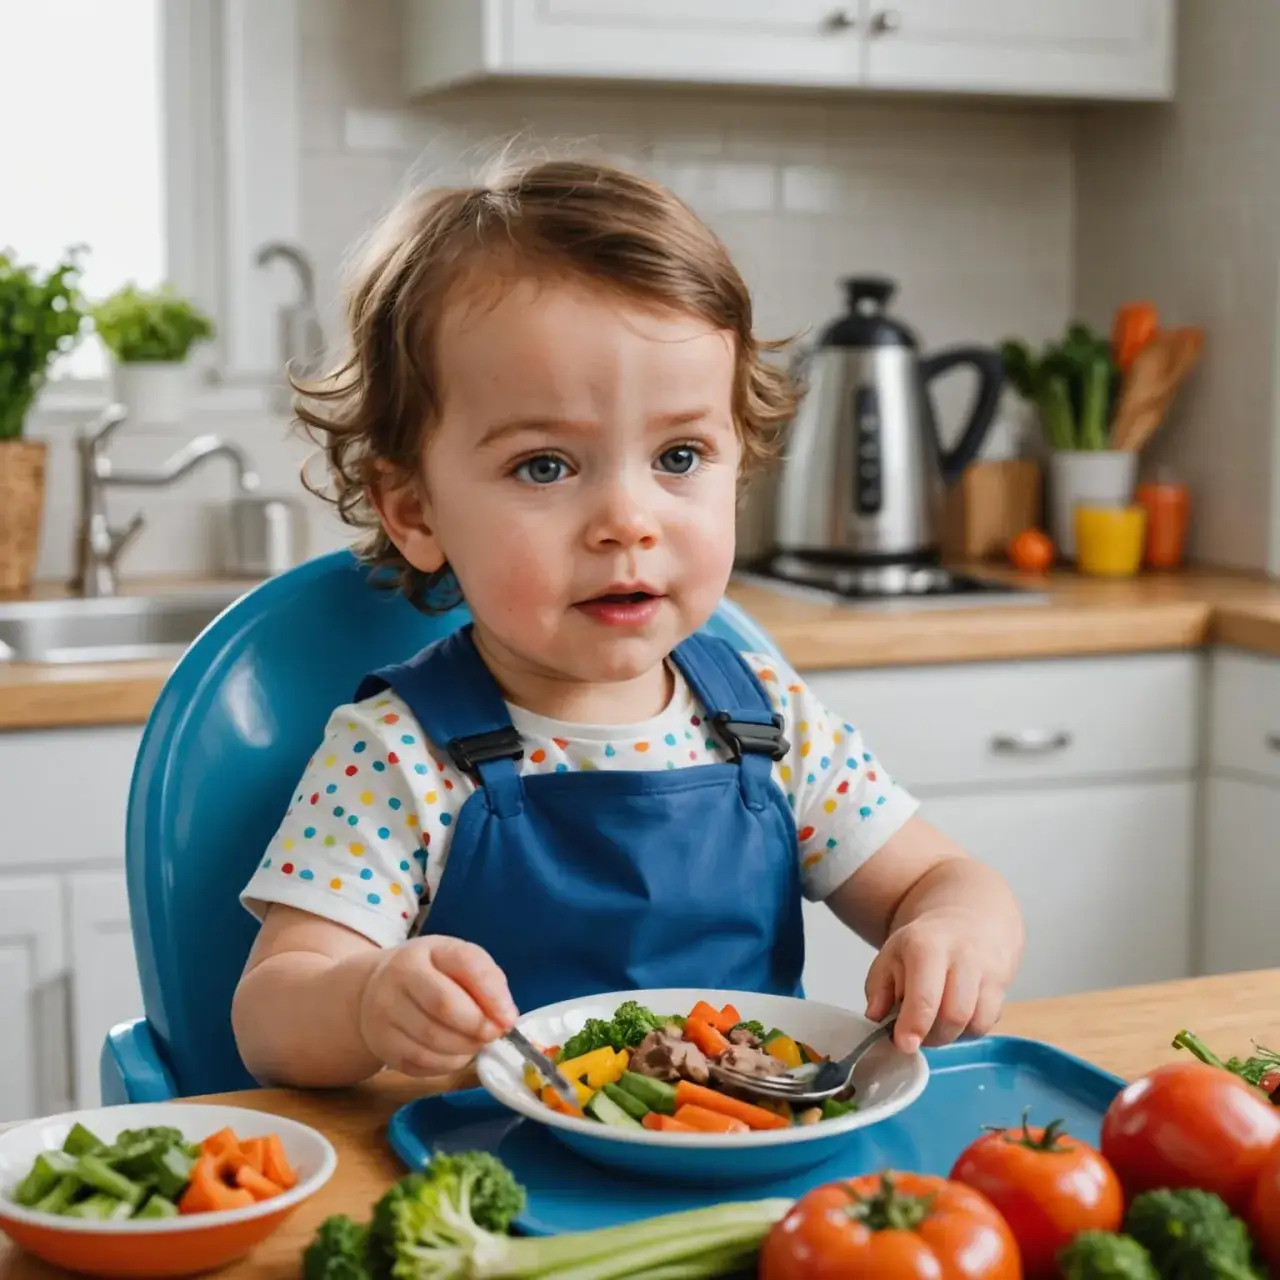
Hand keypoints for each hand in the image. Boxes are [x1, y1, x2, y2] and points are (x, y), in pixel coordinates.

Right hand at [358, 936, 517, 1077]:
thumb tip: (506, 1019)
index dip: (492, 994)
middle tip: (493, 1034)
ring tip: (476, 1042)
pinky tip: (456, 1053)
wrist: (373, 991)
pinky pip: (422, 1063)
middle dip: (477, 1026)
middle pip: (444, 1006)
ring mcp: (385, 1013)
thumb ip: (486, 982)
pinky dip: (448, 1063)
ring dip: (466, 1047)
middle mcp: (398, 978)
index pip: (464, 963)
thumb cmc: (429, 974)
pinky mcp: (383, 1046)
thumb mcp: (456, 962)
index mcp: (424, 951)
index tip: (509, 1018)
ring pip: (433, 1040)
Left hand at [863, 907, 1020, 1053]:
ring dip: (952, 1036)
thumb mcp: (892, 954)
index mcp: (926, 946)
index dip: (914, 1025)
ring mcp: (987, 971)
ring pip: (975, 1023)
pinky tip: (955, 1019)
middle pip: (954, 1015)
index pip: (925, 995)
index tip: (904, 1045)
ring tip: (935, 1025)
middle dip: (932, 1037)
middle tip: (917, 1034)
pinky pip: (988, 1022)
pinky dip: (969, 1030)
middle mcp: (962, 956)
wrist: (969, 916)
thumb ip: (878, 986)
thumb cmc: (924, 942)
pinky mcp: (1002, 986)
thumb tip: (876, 1016)